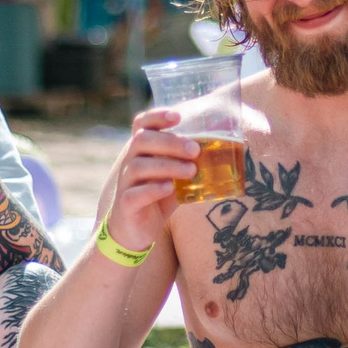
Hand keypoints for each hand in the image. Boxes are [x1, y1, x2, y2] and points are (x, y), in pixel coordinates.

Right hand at [103, 107, 199, 253]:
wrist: (134, 231)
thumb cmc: (157, 198)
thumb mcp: (174, 178)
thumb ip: (188, 164)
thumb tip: (222, 151)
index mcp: (141, 151)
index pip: (141, 124)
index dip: (157, 116)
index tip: (177, 116)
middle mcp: (130, 162)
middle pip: (142, 141)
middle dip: (170, 142)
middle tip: (195, 150)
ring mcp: (125, 183)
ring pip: (138, 166)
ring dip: (167, 165)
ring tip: (191, 171)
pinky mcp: (125, 204)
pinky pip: (135, 193)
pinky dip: (153, 189)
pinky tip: (170, 189)